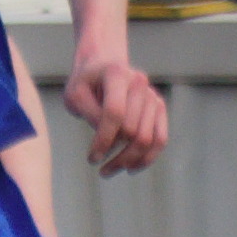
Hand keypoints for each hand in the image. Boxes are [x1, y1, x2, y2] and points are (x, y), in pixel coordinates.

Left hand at [60, 50, 168, 174]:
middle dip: (115, 154)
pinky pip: (160, 139)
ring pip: (147, 139)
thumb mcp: (75, 95)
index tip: (92, 159)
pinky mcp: (159, 107)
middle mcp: (139, 82)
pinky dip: (147, 158)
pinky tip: (130, 168)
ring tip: (110, 171)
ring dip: (129, 161)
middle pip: (131, 130)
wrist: (104, 65)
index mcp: (116, 73)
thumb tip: (108, 140)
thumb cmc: (85, 83)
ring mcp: (152, 95)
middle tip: (99, 167)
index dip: (103, 140)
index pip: (114, 113)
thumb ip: (90, 114)